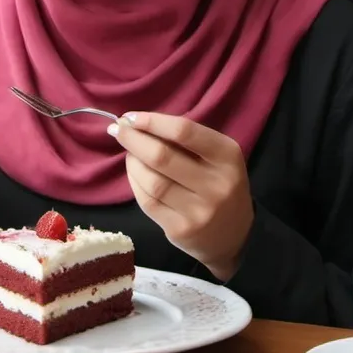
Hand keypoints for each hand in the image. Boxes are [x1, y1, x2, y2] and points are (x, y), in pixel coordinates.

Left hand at [111, 113, 254, 280]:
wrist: (234, 235)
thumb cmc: (218, 183)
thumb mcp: (216, 157)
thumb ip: (184, 139)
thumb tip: (136, 123)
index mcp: (228, 156)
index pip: (185, 132)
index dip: (153, 122)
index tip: (131, 117)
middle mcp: (217, 184)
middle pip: (163, 156)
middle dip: (134, 140)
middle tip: (118, 130)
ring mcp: (199, 211)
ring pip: (152, 181)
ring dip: (133, 162)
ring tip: (129, 154)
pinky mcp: (180, 230)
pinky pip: (148, 202)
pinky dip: (135, 182)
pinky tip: (135, 173)